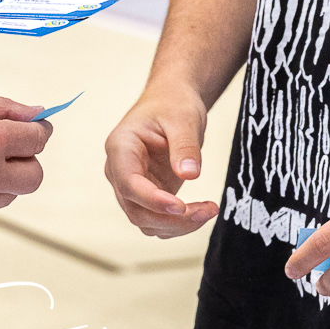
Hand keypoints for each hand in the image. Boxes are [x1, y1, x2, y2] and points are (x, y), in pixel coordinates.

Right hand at [105, 85, 218, 237]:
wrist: (171, 103)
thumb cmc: (172, 104)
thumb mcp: (183, 118)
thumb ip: (185, 145)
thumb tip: (190, 174)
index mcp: (121, 147)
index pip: (129, 182)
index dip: (152, 200)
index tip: (181, 206)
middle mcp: (120, 171)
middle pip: (136, 210)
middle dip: (172, 218)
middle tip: (207, 211)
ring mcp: (132, 186)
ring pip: (146, 222)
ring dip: (178, 225)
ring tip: (209, 210)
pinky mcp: (147, 196)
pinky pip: (157, 221)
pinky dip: (179, 224)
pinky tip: (201, 211)